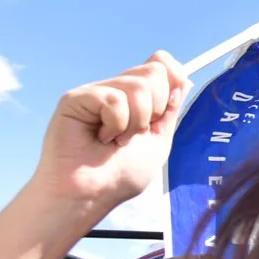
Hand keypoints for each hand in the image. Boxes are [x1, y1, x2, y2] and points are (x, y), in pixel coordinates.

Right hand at [32, 52, 190, 209]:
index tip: (169, 104)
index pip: (160, 63)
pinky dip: (116, 125)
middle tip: (135, 134)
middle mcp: (116, 90)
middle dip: (156, 108)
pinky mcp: (76, 99)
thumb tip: (181, 79)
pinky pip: (114, 99)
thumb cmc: (120, 175)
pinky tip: (100, 138)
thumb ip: (169, 109)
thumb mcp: (158, 139)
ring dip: (136, 122)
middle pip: (154, 70)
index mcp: (136, 99)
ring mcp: (96, 93)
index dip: (173, 75)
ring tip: (116, 140)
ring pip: (138, 85)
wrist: (91, 196)